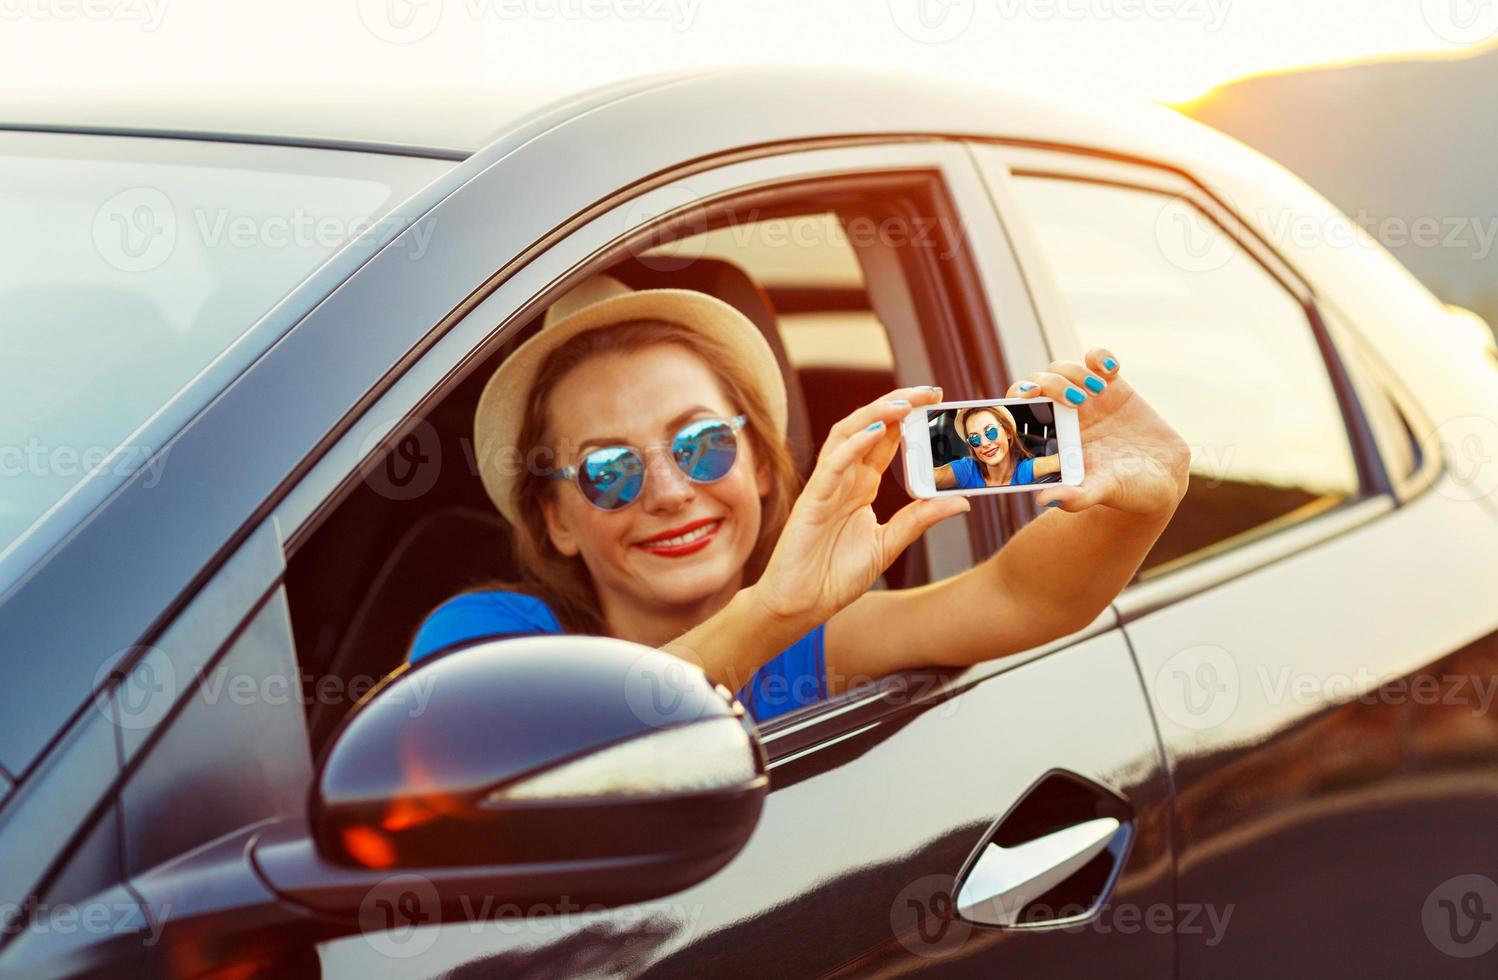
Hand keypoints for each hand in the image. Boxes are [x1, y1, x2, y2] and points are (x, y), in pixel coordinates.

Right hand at [751, 386, 969, 624]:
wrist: (802, 605)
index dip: (908, 418)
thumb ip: (920, 519)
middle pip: (868, 426)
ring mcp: (826, 486)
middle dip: (897, 404)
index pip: (886, 440)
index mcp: (861, 486)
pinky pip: (833, 464)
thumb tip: (960, 501)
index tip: (937, 402)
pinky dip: (855, 444)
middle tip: (929, 392)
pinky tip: (877, 431)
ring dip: (876, 413)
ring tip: (905, 402)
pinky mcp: (813, 500)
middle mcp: (843, 479)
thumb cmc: (836, 576)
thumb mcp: (890, 544)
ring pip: (848, 435)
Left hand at [1008, 348, 1189, 516]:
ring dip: (1075, 372)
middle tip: (1075, 400)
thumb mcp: (1102, 492)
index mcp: (1051, 439)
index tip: (1028, 395)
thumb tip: (1043, 500)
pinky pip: (1097, 360)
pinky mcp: (1113, 386)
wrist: (1163, 479)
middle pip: (1040, 383)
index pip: (1019, 411)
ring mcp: (1087, 399)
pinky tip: (1111, 369)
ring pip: (1064, 369)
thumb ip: (1075, 496)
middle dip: (1051, 384)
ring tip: (1098, 390)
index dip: (1017, 398)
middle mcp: (1063, 416)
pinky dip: (1100, 357)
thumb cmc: (1126, 490)